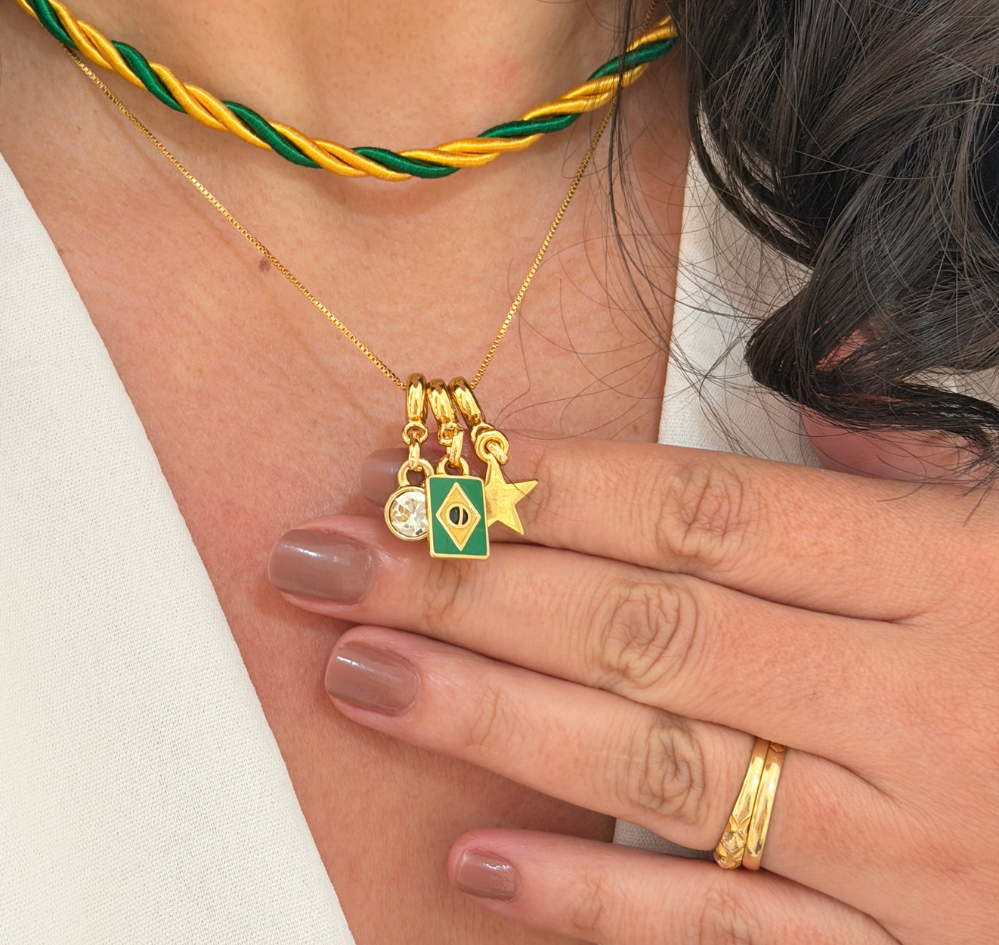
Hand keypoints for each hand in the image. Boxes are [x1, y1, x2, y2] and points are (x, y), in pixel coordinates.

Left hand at [268, 437, 996, 942]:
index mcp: (945, 571)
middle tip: (332, 556)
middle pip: (648, 627)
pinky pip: (735, 937)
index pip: (706, 513)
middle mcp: (914, 700)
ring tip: (360, 673)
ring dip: (492, 720)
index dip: (552, 487)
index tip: (429, 466)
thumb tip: (817, 380)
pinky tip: (480, 864)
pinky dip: (600, 902)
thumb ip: (915, 460)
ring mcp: (909, 846)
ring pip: (662, 767)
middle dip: (470, 586)